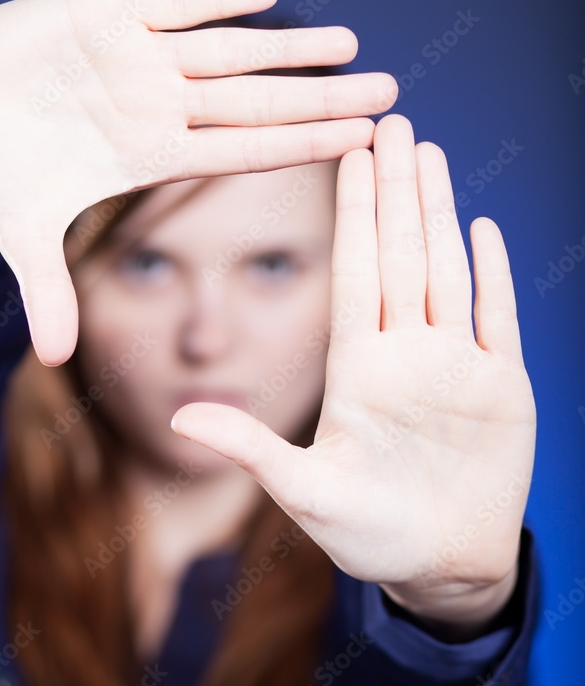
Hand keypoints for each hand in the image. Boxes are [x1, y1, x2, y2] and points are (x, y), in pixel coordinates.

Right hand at [0, 0, 394, 363]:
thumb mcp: (19, 230)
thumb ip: (45, 289)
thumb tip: (54, 359)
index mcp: (148, 156)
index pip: (242, 151)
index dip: (302, 144)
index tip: (360, 142)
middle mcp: (156, 108)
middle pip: (256, 103)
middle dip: (321, 96)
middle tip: (392, 93)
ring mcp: (137, 61)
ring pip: (228, 50)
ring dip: (287, 47)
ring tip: (350, 44)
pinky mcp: (105, 15)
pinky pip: (171, 6)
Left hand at [171, 115, 535, 634]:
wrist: (437, 567)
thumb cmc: (366, 536)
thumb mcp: (304, 493)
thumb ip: (252, 449)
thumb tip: (182, 419)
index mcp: (357, 370)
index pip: (355, 274)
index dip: (353, 214)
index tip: (346, 154)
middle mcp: (405, 355)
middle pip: (400, 256)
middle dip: (394, 189)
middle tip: (388, 119)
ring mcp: (455, 366)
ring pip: (447, 271)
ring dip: (439, 213)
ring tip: (429, 152)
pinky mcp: (503, 388)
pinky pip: (498, 318)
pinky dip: (494, 276)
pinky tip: (482, 227)